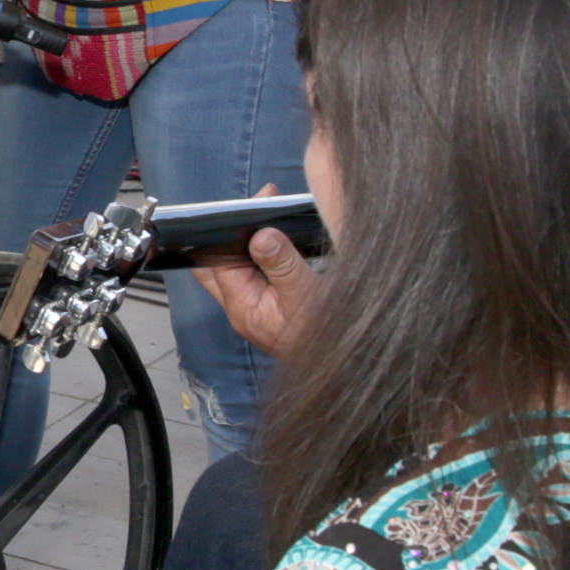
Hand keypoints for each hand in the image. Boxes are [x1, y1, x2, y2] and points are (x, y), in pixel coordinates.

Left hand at [190, 205, 318, 358]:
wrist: (348, 367)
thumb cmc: (326, 338)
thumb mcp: (306, 296)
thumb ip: (282, 265)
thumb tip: (262, 235)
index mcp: (242, 305)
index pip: (221, 258)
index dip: (235, 228)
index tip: (259, 202)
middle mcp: (243, 307)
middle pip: (221, 261)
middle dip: (235, 231)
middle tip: (262, 204)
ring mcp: (257, 308)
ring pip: (242, 266)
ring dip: (254, 241)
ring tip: (275, 210)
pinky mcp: (273, 307)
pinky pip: (262, 275)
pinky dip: (268, 254)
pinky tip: (285, 238)